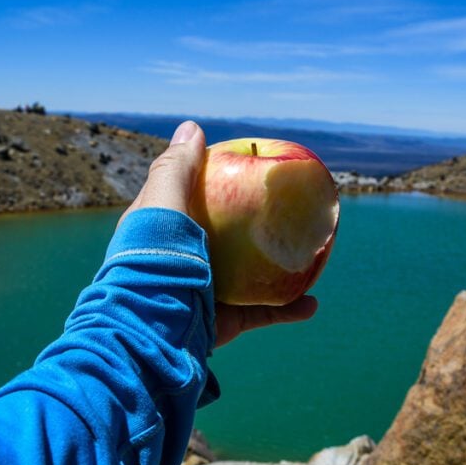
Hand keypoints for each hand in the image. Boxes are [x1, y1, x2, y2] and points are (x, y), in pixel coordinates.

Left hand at [121, 120, 317, 346]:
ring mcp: (206, 290)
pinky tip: (311, 303)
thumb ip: (176, 170)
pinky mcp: (224, 321)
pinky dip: (288, 307)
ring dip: (282, 264)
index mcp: (164, 229)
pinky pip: (263, 311)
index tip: (252, 165)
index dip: (220, 177)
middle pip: (228, 232)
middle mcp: (186, 258)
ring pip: (252, 273)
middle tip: (291, 206)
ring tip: (310, 251)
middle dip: (258, 221)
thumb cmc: (156, 265)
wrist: (154, 338)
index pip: (193, 193)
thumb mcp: (163, 208)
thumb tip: (193, 127)